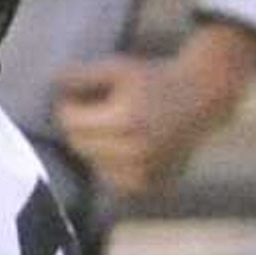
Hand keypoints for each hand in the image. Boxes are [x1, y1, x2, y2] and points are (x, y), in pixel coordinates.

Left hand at [51, 40, 250, 198]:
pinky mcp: (152, 186)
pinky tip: (131, 145)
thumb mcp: (119, 68)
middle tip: (98, 110)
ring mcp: (145, 172)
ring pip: (93, 165)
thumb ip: (82, 76)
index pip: (69, 123)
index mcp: (125, 121)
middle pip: (78, 145)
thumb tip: (51, 84)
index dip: (68, 107)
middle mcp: (135, 152)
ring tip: (118, 127)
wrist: (204, 96)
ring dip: (96, 148)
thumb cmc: (156, 78)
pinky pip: (114, 180)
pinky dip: (114, 165)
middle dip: (81, 127)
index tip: (77, 97)